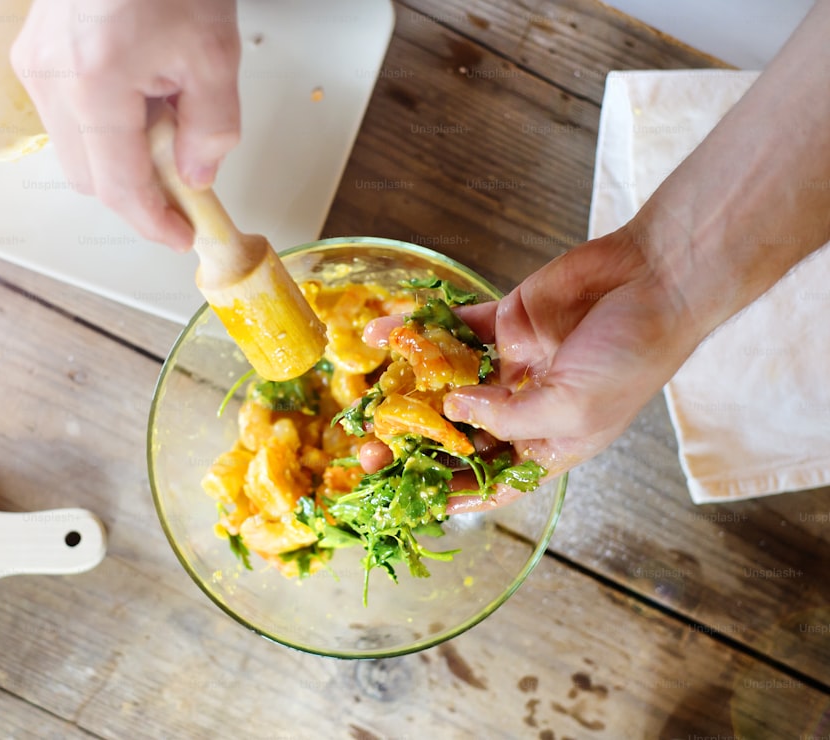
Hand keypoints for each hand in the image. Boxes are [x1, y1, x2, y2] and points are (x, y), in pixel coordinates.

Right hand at [11, 0, 240, 249]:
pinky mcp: (36, 53)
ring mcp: (36, 64)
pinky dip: (107, 130)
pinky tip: (144, 103)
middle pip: (90, 178)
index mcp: (93, 84)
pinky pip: (69, 117)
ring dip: (124, 160)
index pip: (118, 187)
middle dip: (139, 194)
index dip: (152, 222)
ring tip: (170, 124)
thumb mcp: (213, 55)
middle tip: (188, 190)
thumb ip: (211, 130)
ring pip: (77, 151)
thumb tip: (196, 176)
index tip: (182, 235)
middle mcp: (50, 79)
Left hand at [363, 227, 697, 512]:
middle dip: (418, 447)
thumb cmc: (632, 357)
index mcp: (551, 442)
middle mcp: (527, 407)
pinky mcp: (503, 323)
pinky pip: (450, 331)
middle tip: (374, 455)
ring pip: (448, 385)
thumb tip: (451, 413)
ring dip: (410, 394)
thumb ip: (507, 417)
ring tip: (369, 407)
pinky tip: (381, 335)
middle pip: (461, 436)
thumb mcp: (574, 408)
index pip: (495, 481)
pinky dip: (417, 332)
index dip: (455, 495)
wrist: (657, 279)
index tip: (412, 504)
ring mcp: (512, 365)